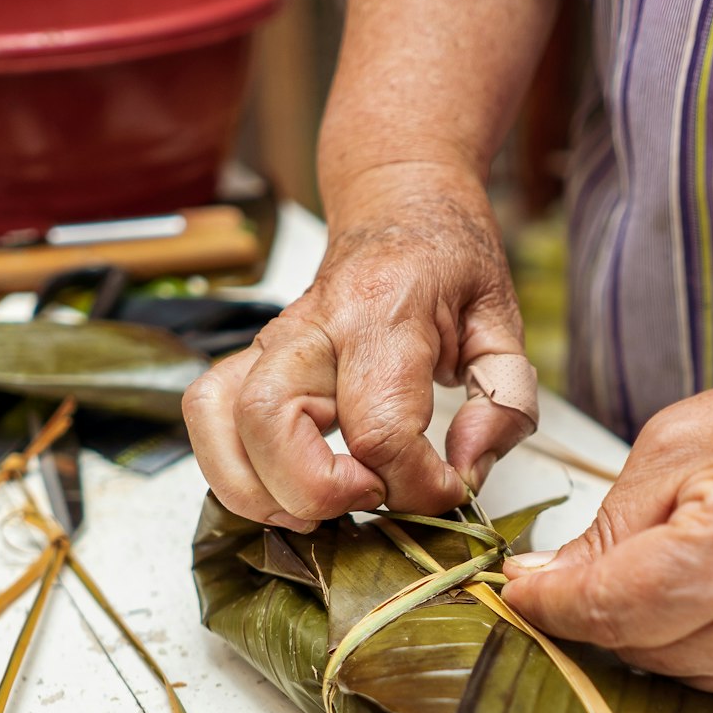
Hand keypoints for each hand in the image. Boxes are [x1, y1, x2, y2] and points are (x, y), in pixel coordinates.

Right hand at [183, 163, 532, 529]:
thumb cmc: (447, 263)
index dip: (417, 485)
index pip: (380, 428)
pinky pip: (208, 418)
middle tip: (373, 496)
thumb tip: (466, 468)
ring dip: (262, 490)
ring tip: (321, 506)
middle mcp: (312, 326)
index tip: (449, 488)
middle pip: (270, 423)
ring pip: (220, 422)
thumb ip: (503, 402)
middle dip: (320, 491)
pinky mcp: (248, 359)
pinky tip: (285, 489)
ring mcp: (270, 342)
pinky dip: (234, 471)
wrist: (399, 206)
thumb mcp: (503, 323)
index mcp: (384, 313)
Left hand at [501, 345, 712, 697]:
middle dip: (605, 609)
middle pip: (641, 649)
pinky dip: (711, 643)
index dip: (551, 604)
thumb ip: (604, 532)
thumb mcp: (676, 447)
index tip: (516, 594)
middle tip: (597, 566)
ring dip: (661, 630)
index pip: (611, 609)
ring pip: (681, 674)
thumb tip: (541, 590)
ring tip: (694, 559)